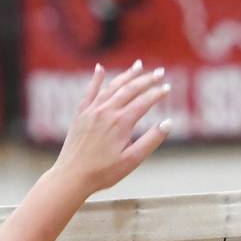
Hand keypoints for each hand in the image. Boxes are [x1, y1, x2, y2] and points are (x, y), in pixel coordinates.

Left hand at [52, 61, 171, 195]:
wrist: (72, 175)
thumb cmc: (104, 172)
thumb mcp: (133, 160)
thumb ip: (151, 140)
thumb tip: (168, 123)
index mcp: (121, 123)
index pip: (144, 102)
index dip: (157, 94)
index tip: (167, 88)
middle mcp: (106, 111)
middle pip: (130, 89)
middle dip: (146, 79)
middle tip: (160, 71)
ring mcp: (92, 111)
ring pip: (112, 87)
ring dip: (126, 75)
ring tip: (138, 65)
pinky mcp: (81, 114)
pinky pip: (90, 92)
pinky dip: (96, 79)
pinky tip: (100, 68)